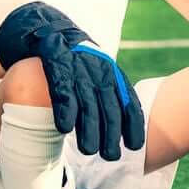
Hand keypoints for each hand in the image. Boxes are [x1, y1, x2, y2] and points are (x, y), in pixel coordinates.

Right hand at [0, 2, 144, 160]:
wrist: (55, 32)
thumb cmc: (81, 63)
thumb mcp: (101, 75)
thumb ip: (112, 98)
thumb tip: (123, 133)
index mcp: (114, 76)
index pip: (128, 102)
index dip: (132, 125)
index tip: (134, 146)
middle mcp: (100, 73)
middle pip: (108, 107)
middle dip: (110, 134)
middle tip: (110, 157)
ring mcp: (79, 70)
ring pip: (87, 103)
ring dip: (89, 128)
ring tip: (89, 151)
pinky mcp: (58, 67)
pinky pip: (63, 92)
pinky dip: (64, 110)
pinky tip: (64, 128)